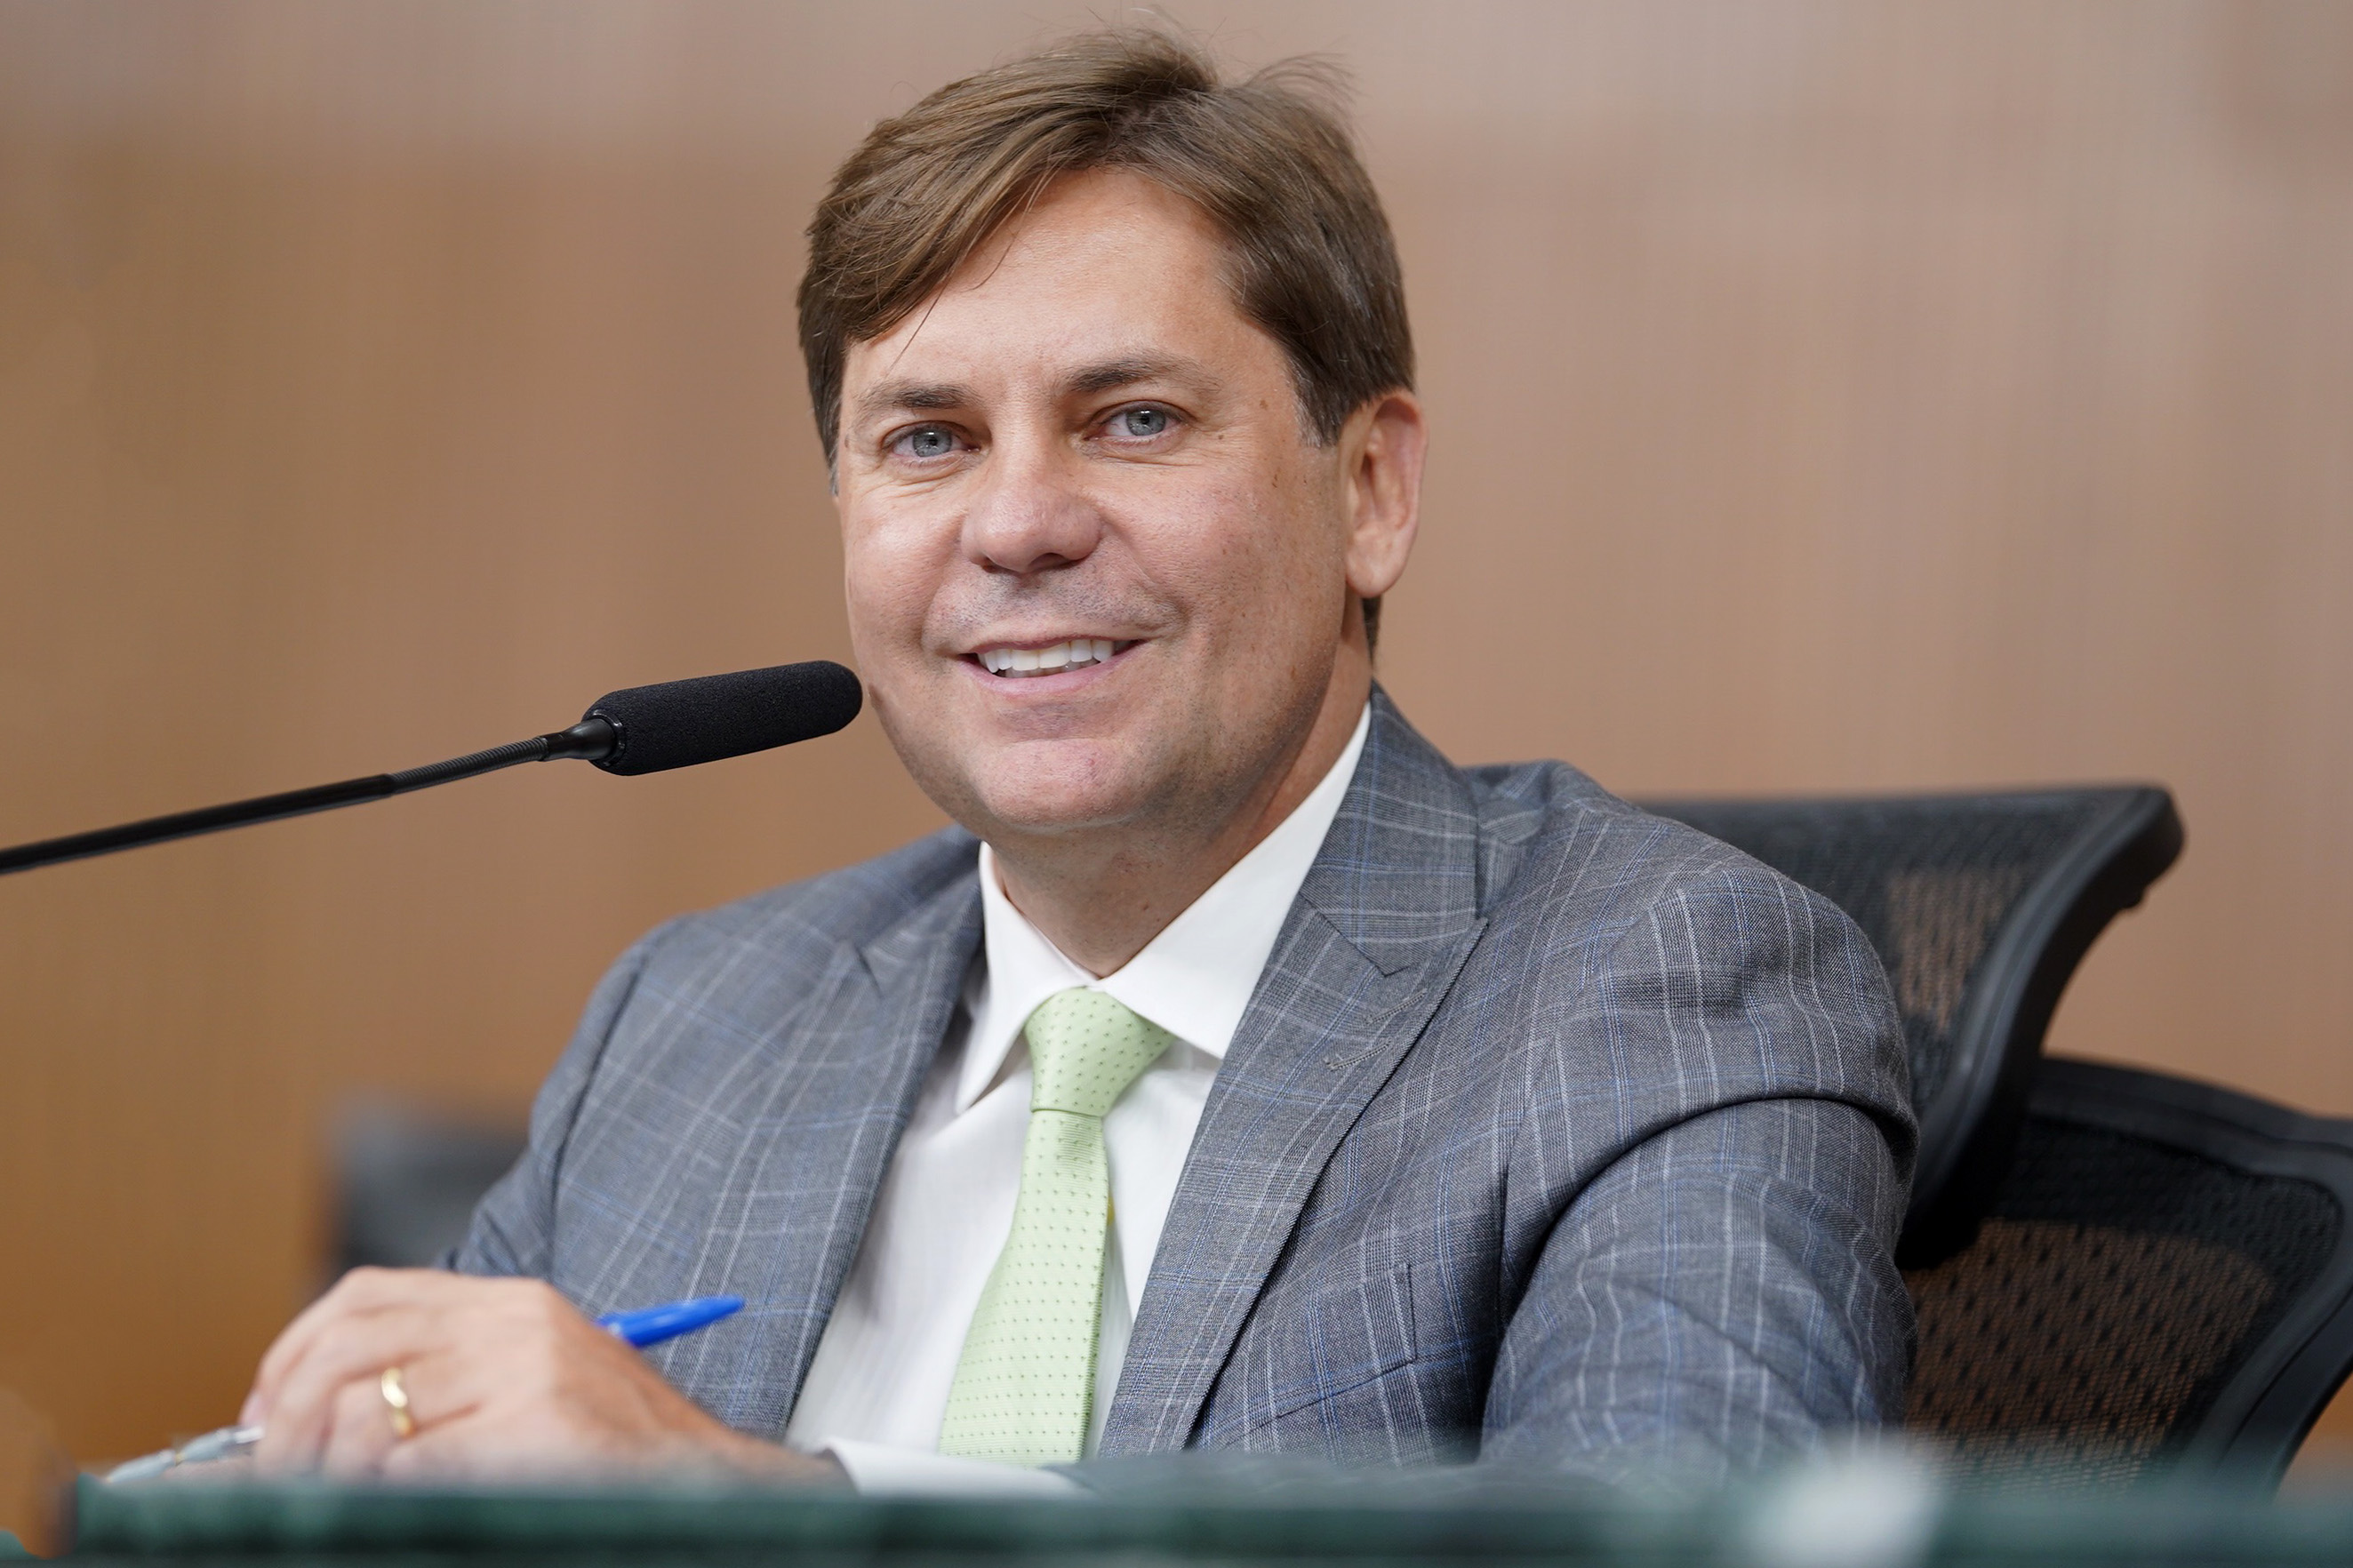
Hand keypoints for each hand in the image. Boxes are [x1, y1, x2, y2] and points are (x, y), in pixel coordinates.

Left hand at [241, 1268, 843, 1484]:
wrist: (698, 1481)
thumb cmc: (605, 1450)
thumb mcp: (525, 1384)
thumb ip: (442, 1377)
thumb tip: (309, 1413)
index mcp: (510, 1304)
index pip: (367, 1297)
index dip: (296, 1350)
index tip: (265, 1410)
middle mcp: (515, 1321)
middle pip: (352, 1347)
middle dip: (288, 1416)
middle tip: (271, 1471)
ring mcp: (526, 1369)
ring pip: (366, 1408)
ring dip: (325, 1465)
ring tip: (327, 1496)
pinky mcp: (534, 1423)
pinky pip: (411, 1462)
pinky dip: (381, 1492)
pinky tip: (395, 1505)